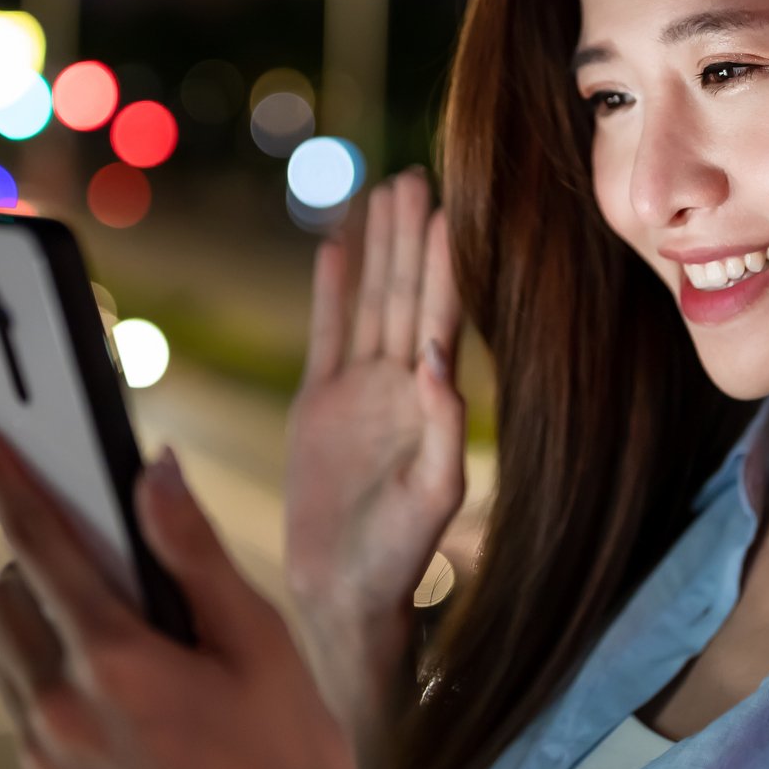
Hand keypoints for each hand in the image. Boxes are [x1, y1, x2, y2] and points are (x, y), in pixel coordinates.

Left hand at [0, 412, 435, 768]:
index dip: (0, 472)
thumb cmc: (294, 758)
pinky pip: (26, 722)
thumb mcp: (262, 643)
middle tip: (106, 567)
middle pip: (5, 598)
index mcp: (120, 663)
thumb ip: (194, 551)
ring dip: (48, 632)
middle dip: (37, 564)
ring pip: (11, 662)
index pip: (40, 541)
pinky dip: (58, 695)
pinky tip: (131, 716)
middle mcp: (64, 716)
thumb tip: (151, 471)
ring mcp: (46, 768)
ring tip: (132, 650)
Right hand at [283, 166, 467, 621]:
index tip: (448, 208)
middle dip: (408, 237)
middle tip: (413, 177)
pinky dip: (330, 291)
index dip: (442, 264)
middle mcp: (397, 386)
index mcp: (429, 402)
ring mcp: (358, 391)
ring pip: (367, 303)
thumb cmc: (398, 557)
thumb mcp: (431, 496)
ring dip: (374, 250)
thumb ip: (441, 430)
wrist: (345, 592)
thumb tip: (440, 364)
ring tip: (378, 193)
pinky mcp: (319, 404)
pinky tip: (334, 246)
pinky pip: (326, 333)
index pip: (439, 318)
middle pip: (404, 295)